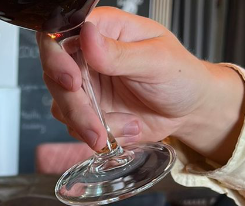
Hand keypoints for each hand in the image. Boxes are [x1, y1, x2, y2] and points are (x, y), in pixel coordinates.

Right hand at [38, 7, 244, 163]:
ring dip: (89, 124)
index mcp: (103, 30)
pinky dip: (101, 135)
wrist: (189, 111)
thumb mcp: (157, 60)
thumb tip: (87, 37)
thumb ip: (120, 53)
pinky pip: (76, 127)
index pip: (60, 34)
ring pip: (62, 106)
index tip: (72, 81)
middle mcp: (88, 56)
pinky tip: (128, 128)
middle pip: (55, 76)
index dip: (56, 57)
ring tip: (126, 127)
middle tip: (95, 124)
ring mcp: (86, 86)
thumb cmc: (181, 76)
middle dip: (75, 105)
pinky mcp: (89, 112)